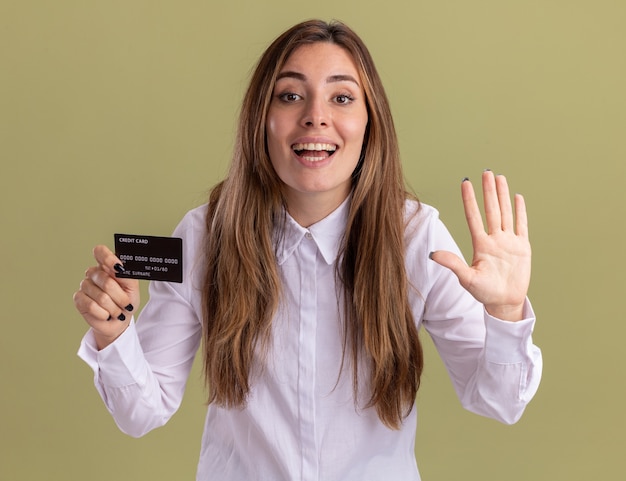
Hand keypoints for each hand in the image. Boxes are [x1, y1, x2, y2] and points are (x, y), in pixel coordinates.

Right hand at [73, 245, 139, 348]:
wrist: (120, 321)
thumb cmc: (127, 300)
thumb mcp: (133, 287)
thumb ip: (126, 275)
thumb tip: (119, 268)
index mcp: (107, 265)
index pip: (100, 252)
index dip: (107, 258)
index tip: (117, 267)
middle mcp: (94, 273)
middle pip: (106, 280)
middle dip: (120, 296)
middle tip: (126, 303)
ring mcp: (85, 285)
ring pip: (100, 296)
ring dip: (113, 308)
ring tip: (117, 311)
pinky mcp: (78, 298)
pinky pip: (91, 305)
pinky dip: (103, 313)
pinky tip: (106, 315)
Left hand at [429, 171, 530, 320]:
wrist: (504, 303)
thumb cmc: (483, 292)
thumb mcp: (466, 278)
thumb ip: (452, 263)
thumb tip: (432, 254)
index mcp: (480, 244)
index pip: (473, 217)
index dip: (469, 200)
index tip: (465, 183)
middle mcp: (494, 239)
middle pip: (491, 210)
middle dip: (488, 191)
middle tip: (486, 171)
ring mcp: (508, 242)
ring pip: (506, 213)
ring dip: (503, 195)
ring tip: (500, 178)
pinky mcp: (522, 247)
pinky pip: (521, 226)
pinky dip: (520, 212)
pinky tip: (517, 197)